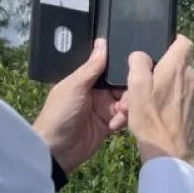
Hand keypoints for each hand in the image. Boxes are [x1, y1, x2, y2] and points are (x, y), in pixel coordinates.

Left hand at [33, 39, 127, 174]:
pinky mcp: (109, 124)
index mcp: (86, 79)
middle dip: (129, 90)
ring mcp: (104, 108)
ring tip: (120, 113)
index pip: (110, 67)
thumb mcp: (74, 87)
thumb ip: (92, 66)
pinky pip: (124, 117)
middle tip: (127, 97)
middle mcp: (97, 91)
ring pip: (126, 100)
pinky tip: (115, 126)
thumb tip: (102, 41)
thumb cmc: (60, 114)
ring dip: (127, 106)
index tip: (137, 67)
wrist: (56, 151)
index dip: (123, 67)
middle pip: (122, 84)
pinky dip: (123, 120)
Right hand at [126, 35, 193, 164]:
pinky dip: (156, 103)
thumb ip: (139, 64)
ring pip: (169, 83)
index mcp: (178, 67)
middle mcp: (190, 78)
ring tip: (130, 107)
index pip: (184, 41)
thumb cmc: (152, 120)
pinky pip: (171, 98)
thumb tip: (141, 55)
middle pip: (172, 64)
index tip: (155, 47)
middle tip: (133, 86)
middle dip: (152, 72)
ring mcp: (192, 94)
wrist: (169, 155)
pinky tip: (139, 117)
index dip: (170, 40)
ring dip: (150, 91)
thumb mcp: (137, 87)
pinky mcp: (189, 109)